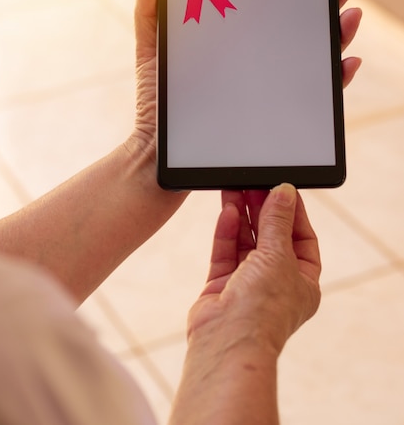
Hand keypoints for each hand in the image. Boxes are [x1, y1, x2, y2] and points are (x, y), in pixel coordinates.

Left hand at [132, 0, 360, 154]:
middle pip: (298, 30)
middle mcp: (256, 65)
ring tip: (348, 18)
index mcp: (233, 46)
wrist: (162, 159)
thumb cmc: (157, 110)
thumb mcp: (152, 58)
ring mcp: (268, 90)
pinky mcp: (276, 117)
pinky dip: (335, 81)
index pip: (268, 11)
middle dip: (326, 5)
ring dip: (338, 36)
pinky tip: (345, 64)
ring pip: (313, 59)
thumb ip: (150, 18)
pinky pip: (313, 98)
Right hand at [188, 184, 320, 355]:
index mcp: (302, 282)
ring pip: (246, 241)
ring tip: (236, 187)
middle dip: (263, 209)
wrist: (228, 342)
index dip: (293, 213)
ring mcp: (247, 285)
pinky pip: (226, 251)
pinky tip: (227, 211)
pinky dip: (227, 231)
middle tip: (254, 182)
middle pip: (271, 237)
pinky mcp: (222, 286)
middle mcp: (276, 284)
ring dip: (242, 215)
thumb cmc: (263, 309)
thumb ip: (277, 221)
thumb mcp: (278, 255)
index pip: (302, 239)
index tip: (283, 188)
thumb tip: (284, 192)